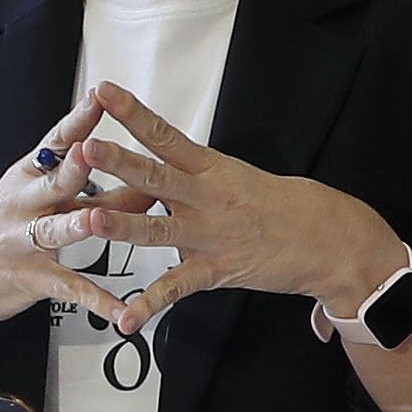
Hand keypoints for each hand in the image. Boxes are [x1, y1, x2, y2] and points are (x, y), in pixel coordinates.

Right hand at [0, 96, 142, 335]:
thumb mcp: (21, 194)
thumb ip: (71, 181)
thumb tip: (129, 164)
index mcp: (26, 178)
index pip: (54, 143)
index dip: (76, 121)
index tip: (99, 97)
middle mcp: (24, 205)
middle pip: (55, 182)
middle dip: (76, 166)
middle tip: (97, 150)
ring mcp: (25, 243)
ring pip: (56, 230)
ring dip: (78, 225)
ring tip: (98, 220)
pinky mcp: (31, 279)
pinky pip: (69, 289)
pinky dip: (98, 302)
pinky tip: (124, 312)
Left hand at [57, 83, 397, 331]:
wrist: (327, 238)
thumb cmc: (282, 205)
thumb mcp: (236, 177)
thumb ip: (193, 175)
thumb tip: (158, 166)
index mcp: (211, 169)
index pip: (165, 136)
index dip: (134, 114)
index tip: (105, 92)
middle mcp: (205, 198)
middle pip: (155, 176)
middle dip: (118, 164)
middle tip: (85, 150)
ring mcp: (208, 235)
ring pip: (157, 229)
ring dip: (122, 226)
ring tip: (89, 220)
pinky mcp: (215, 270)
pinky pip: (176, 289)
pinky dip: (150, 306)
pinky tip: (127, 320)